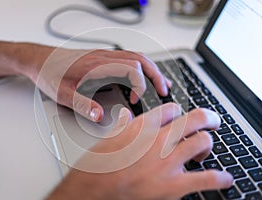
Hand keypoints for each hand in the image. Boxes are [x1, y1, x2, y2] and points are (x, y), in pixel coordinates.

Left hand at [33, 48, 171, 121]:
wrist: (39, 60)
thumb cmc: (49, 73)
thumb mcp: (62, 94)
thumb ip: (82, 105)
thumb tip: (100, 116)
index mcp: (96, 65)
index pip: (131, 69)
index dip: (140, 85)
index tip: (135, 100)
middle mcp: (103, 57)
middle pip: (140, 60)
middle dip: (156, 75)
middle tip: (165, 90)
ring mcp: (104, 55)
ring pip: (137, 57)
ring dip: (151, 69)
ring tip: (161, 83)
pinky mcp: (102, 58)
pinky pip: (129, 58)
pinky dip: (141, 67)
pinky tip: (142, 76)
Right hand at [47, 105, 232, 199]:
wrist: (92, 191)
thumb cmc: (97, 167)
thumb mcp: (108, 139)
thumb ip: (122, 125)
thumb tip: (125, 116)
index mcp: (142, 126)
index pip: (172, 109)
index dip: (178, 113)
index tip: (179, 118)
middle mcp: (158, 140)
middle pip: (195, 118)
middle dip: (208, 118)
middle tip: (212, 121)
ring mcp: (167, 162)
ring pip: (202, 142)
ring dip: (207, 145)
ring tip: (203, 151)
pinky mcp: (173, 186)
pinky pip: (206, 178)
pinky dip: (219, 178)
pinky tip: (222, 178)